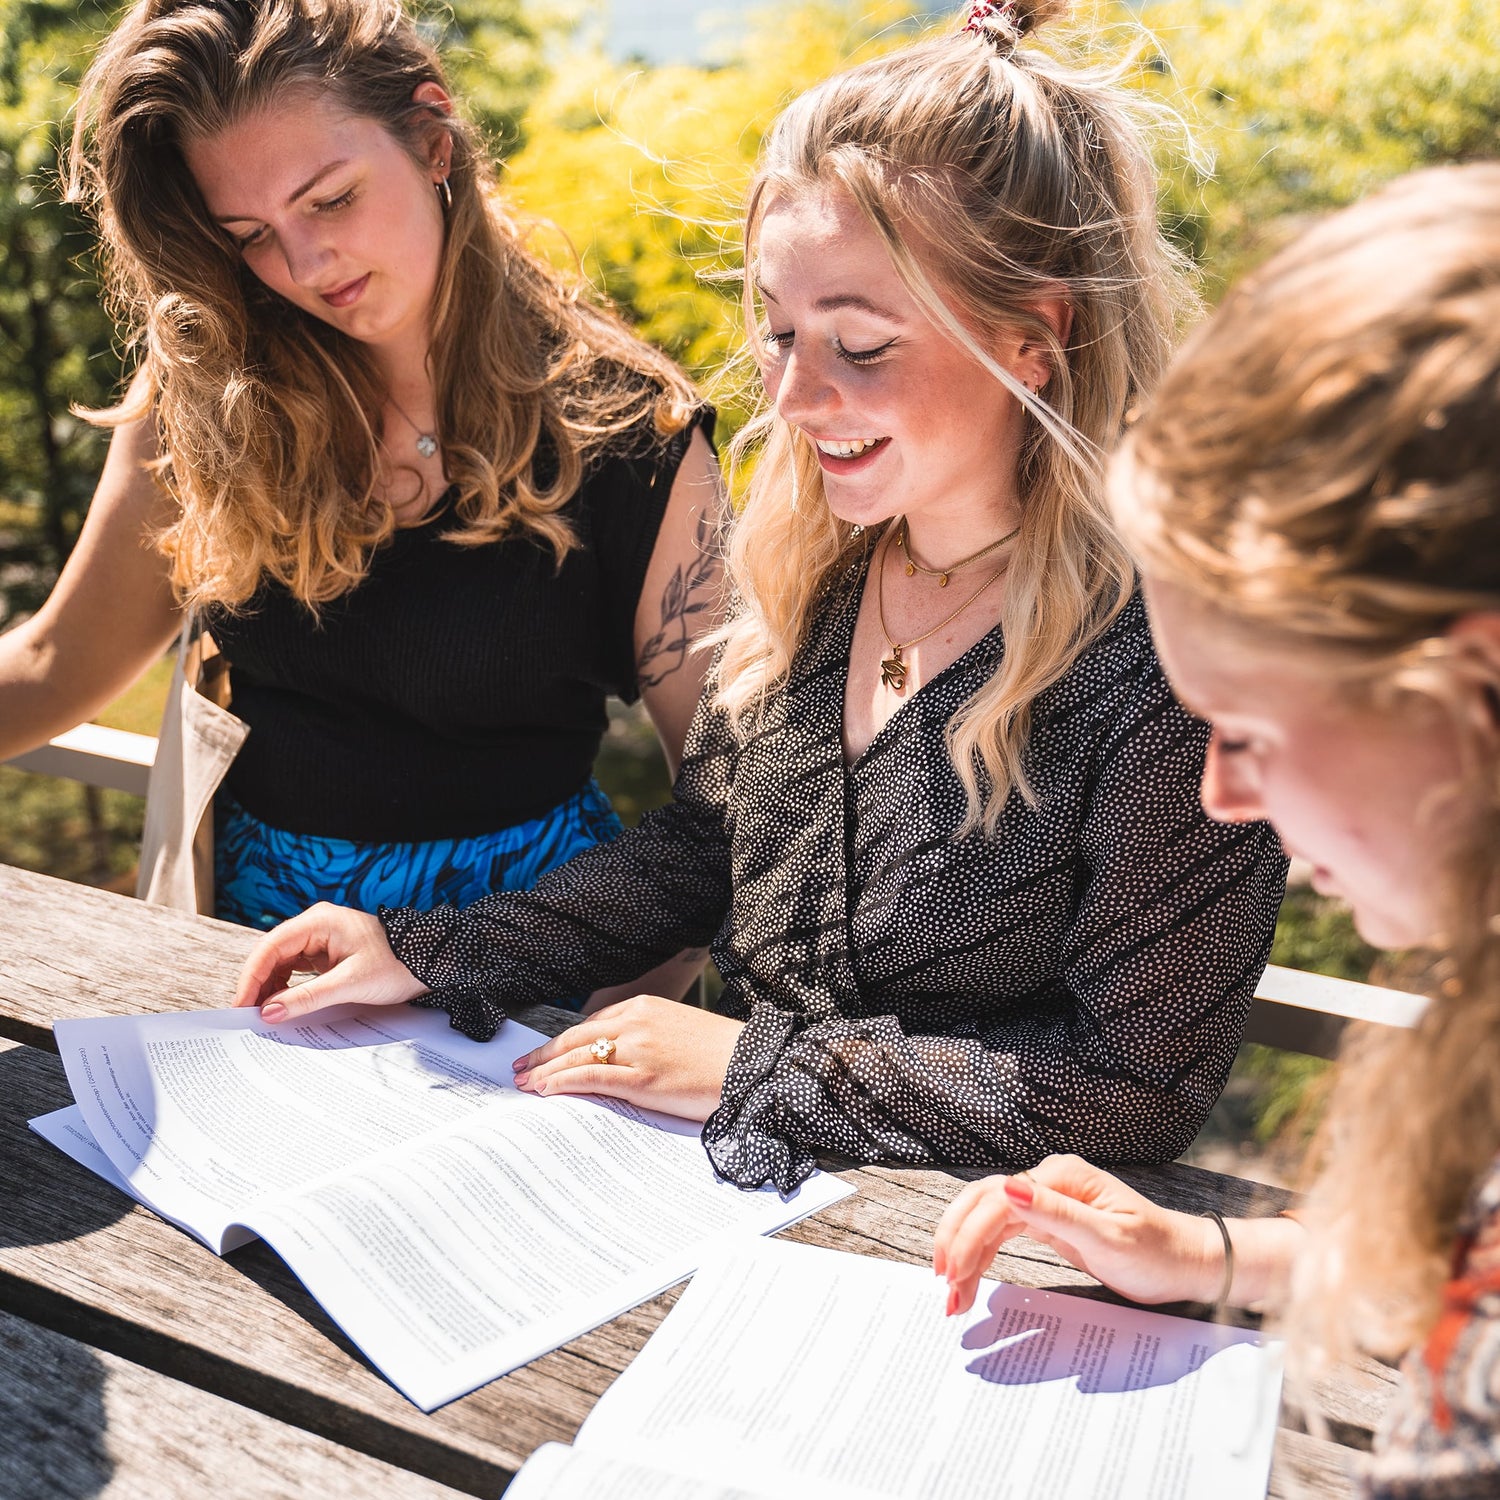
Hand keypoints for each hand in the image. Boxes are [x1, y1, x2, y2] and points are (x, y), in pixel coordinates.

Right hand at [233, 902, 427, 1021]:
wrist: (429, 963)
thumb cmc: (396, 966)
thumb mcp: (350, 984)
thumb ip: (307, 997)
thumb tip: (268, 1012)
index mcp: (319, 921)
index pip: (271, 946)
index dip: (251, 976)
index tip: (241, 1005)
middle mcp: (316, 924)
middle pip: (272, 953)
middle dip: (257, 983)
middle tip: (246, 1015)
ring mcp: (321, 937)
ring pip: (281, 961)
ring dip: (270, 986)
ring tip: (263, 1013)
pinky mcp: (327, 951)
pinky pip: (296, 967)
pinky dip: (286, 986)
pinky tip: (282, 1004)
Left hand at [512, 995, 743, 1121]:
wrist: (751, 1065)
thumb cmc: (721, 1052)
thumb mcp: (678, 1029)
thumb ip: (646, 1036)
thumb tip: (616, 1057)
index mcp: (644, 1007)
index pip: (591, 1024)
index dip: (563, 1041)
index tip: (545, 1053)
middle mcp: (636, 1022)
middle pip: (575, 1038)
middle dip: (544, 1055)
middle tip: (521, 1069)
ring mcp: (637, 1049)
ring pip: (578, 1058)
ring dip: (546, 1072)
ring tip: (526, 1085)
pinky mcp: (642, 1078)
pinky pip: (592, 1079)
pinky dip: (564, 1084)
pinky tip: (547, 1091)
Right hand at [932, 1154, 1221, 1315]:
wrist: (1184, 1263)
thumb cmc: (1155, 1251)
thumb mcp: (1109, 1237)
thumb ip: (1057, 1213)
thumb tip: (1009, 1188)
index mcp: (1061, 1176)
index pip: (996, 1199)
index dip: (968, 1235)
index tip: (954, 1275)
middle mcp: (1048, 1181)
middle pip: (982, 1202)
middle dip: (955, 1241)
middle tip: (943, 1285)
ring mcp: (1045, 1201)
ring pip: (986, 1219)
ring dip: (963, 1252)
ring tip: (951, 1294)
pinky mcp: (1047, 1223)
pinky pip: (1001, 1233)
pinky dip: (982, 1256)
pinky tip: (970, 1278)